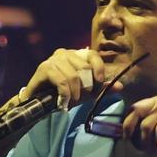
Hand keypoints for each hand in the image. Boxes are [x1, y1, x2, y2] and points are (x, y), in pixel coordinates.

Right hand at [0, 48, 117, 156]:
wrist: (35, 103)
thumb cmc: (60, 95)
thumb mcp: (84, 92)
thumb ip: (101, 88)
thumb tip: (120, 87)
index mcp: (75, 54)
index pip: (93, 55)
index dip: (99, 69)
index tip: (100, 83)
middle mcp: (64, 52)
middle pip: (84, 69)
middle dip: (85, 88)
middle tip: (79, 100)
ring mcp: (53, 59)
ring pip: (74, 77)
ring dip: (74, 95)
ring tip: (69, 103)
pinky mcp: (44, 68)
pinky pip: (62, 82)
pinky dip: (65, 95)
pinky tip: (62, 104)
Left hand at [121, 94, 156, 152]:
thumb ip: (151, 124)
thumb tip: (133, 138)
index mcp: (156, 101)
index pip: (135, 109)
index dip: (127, 124)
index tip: (127, 139)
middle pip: (143, 121)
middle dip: (141, 139)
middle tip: (144, 150)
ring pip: (156, 128)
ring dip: (154, 144)